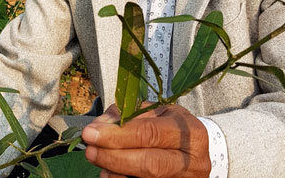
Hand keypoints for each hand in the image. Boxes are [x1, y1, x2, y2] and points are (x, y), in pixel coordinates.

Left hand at [82, 103, 210, 177]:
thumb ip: (129, 114)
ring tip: (96, 158)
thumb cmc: (172, 127)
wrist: (195, 151)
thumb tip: (100, 124)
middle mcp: (192, 161)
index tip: (92, 131)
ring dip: (114, 171)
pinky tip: (108, 173)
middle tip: (89, 148)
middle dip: (113, 156)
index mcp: (189, 132)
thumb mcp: (157, 112)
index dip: (118, 134)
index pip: (150, 133)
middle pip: (148, 163)